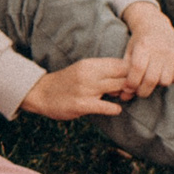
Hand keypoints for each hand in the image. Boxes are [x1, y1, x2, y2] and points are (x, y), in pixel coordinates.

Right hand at [19, 58, 135, 118]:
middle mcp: (89, 74)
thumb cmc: (67, 82)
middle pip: (124, 76)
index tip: (133, 79)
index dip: (133, 72)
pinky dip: (115, 109)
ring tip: (121, 98)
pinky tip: (113, 109)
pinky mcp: (82, 105)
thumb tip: (128, 75)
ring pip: (120, 89)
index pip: (122, 63)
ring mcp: (85, 90)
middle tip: (131, 91)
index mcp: (90, 64)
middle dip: (133, 84)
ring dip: (125, 95)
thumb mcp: (83, 69)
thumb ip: (103, 70)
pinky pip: (108, 107)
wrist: (40, 93)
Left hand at [120, 2, 173, 97]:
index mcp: (143, 46)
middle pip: (151, 79)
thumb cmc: (138, 43)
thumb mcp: (129, 53)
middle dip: (143, 91)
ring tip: (153, 80)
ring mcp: (173, 52)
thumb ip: (125, 74)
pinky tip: (164, 74)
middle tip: (140, 92)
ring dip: (157, 85)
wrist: (155, 25)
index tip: (129, 90)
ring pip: (165, 81)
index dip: (132, 83)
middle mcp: (160, 49)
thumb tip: (124, 98)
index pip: (137, 70)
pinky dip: (170, 80)